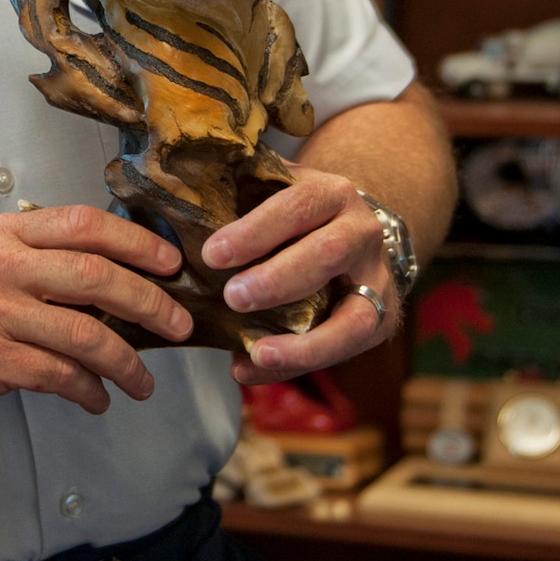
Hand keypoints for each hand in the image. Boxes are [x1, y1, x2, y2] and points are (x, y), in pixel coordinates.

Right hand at [0, 205, 191, 414]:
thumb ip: (34, 252)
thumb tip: (110, 271)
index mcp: (3, 234)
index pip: (86, 225)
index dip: (138, 241)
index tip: (171, 263)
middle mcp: (0, 267)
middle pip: (98, 277)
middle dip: (151, 303)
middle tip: (178, 323)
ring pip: (86, 335)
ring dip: (128, 363)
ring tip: (144, 381)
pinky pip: (59, 376)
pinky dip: (89, 391)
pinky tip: (98, 399)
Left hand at [201, 171, 392, 384]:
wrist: (352, 229)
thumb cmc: (296, 214)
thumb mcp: (275, 190)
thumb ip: (239, 195)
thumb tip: (180, 209)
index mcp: (332, 193)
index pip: (296, 207)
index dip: (255, 232)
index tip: (213, 255)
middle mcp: (362, 233)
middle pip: (328, 253)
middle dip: (278, 280)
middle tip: (233, 297)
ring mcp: (376, 280)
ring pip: (354, 318)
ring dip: (304, 342)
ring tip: (258, 353)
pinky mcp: (379, 320)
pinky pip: (343, 350)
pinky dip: (295, 366)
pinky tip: (251, 369)